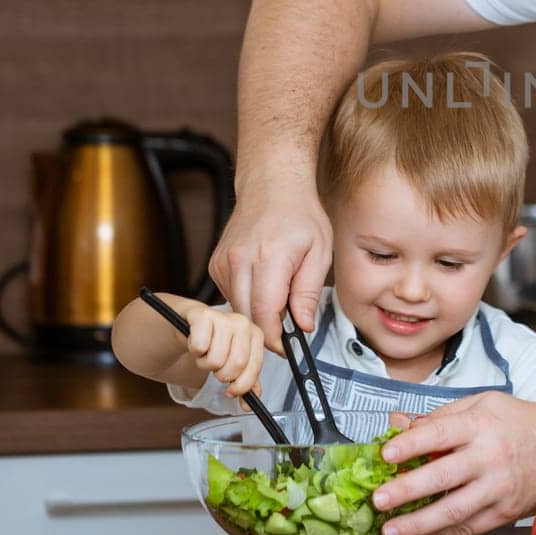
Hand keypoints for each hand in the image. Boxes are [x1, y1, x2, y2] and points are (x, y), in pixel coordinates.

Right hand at [181, 305, 263, 399]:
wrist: (191, 325)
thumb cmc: (215, 343)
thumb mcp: (232, 362)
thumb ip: (244, 382)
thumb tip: (248, 405)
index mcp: (255, 335)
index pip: (253, 368)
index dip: (241, 385)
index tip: (230, 391)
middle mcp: (243, 324)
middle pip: (235, 365)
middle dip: (221, 374)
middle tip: (215, 366)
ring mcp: (223, 317)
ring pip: (216, 359)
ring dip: (205, 363)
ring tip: (205, 353)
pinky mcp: (202, 315)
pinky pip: (199, 346)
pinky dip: (194, 351)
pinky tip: (196, 343)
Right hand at [207, 177, 333, 350]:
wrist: (272, 187)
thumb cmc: (300, 216)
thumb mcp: (319, 252)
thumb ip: (309, 292)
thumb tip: (303, 326)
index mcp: (269, 257)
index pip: (264, 313)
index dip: (274, 338)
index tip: (286, 347)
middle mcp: (240, 260)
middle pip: (246, 316)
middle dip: (265, 331)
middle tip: (286, 330)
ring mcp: (224, 262)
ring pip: (236, 309)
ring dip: (256, 314)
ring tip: (278, 298)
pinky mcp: (216, 264)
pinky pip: (230, 295)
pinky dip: (246, 299)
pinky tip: (262, 284)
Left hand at [370, 392, 535, 534]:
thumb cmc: (524, 422)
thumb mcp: (485, 404)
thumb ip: (442, 416)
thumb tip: (400, 425)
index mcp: (482, 424)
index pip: (440, 433)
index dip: (410, 444)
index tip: (384, 454)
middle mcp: (490, 457)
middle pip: (442, 477)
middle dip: (406, 490)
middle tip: (377, 500)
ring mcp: (499, 488)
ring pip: (453, 511)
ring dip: (417, 524)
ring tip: (389, 531)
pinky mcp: (505, 512)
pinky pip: (468, 529)